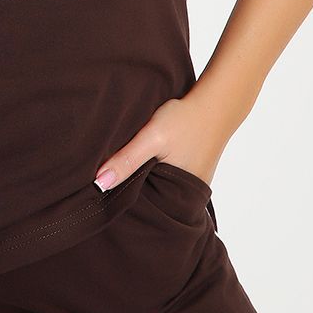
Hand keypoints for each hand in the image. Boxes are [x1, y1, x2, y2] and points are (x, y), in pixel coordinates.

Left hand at [92, 92, 231, 192]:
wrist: (214, 103)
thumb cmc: (184, 120)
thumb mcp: (151, 138)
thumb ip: (127, 160)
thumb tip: (98, 184)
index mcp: (179, 197)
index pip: (143, 209)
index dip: (123, 203)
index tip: (102, 197)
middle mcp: (188, 198)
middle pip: (151, 200)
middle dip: (133, 194)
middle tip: (108, 184)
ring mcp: (191, 186)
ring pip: (158, 189)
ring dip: (145, 181)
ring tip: (127, 171)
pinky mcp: (191, 174)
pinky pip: (167, 179)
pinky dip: (156, 172)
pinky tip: (147, 162)